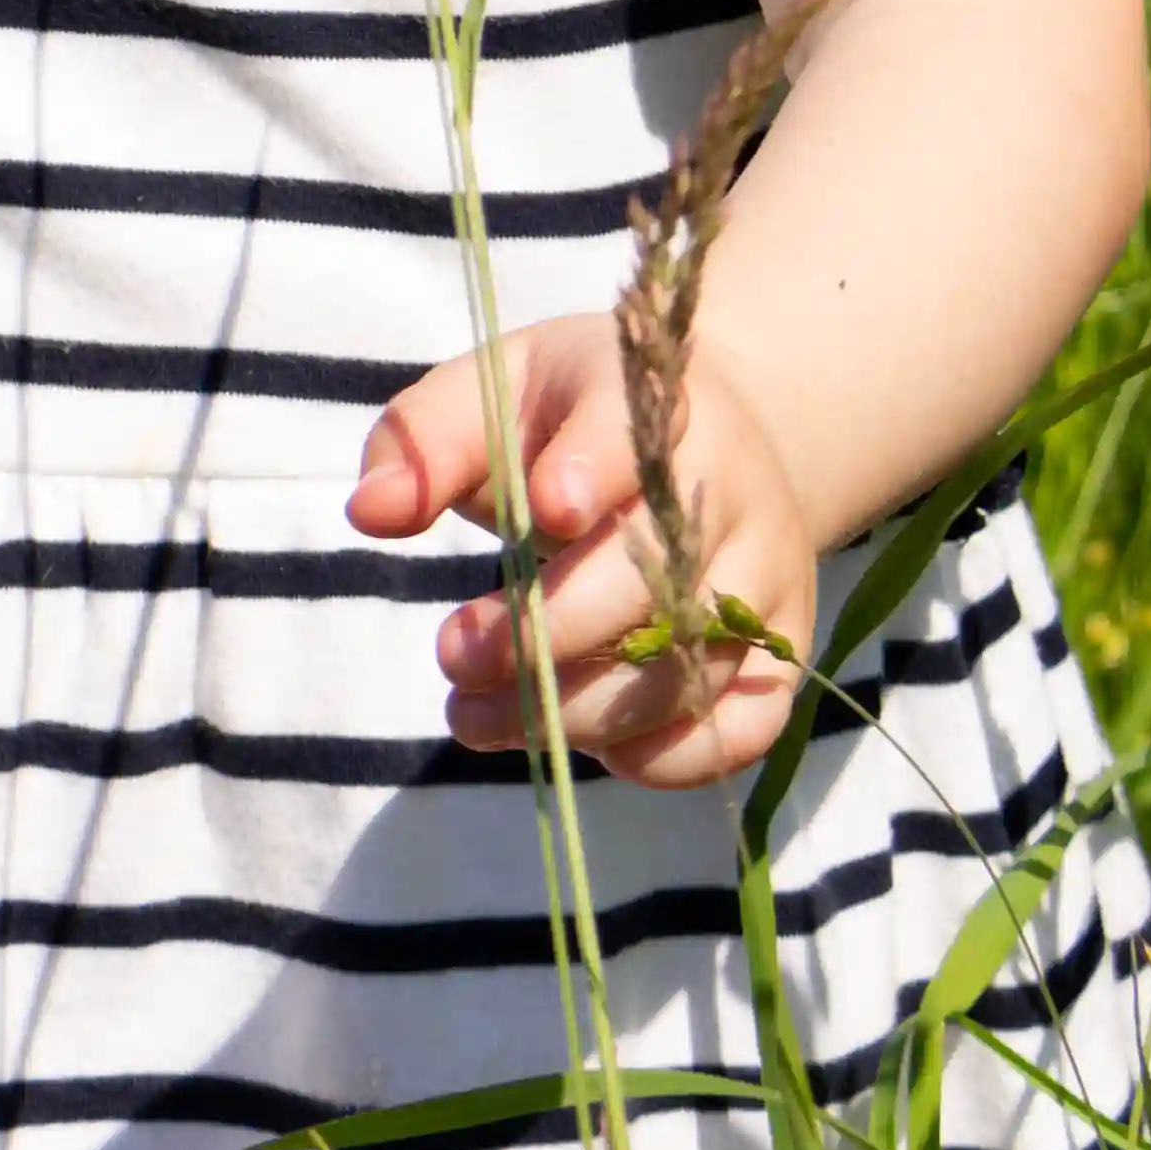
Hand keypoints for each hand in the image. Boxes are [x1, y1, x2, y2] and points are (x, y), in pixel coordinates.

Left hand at [347, 314, 818, 790]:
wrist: (713, 438)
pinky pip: (733, 732)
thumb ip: (425, 441)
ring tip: (475, 715)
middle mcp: (729, 489)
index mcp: (650, 400)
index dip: (593, 469)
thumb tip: (370, 513)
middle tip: (452, 657)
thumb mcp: (495, 391)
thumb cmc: (572, 420)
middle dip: (545, 633)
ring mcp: (766, 577)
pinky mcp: (780, 654)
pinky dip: (652, 758)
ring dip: (571, 712)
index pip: (631, 431)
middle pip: (654, 579)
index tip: (543, 510)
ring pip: (685, 669)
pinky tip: (577, 739)